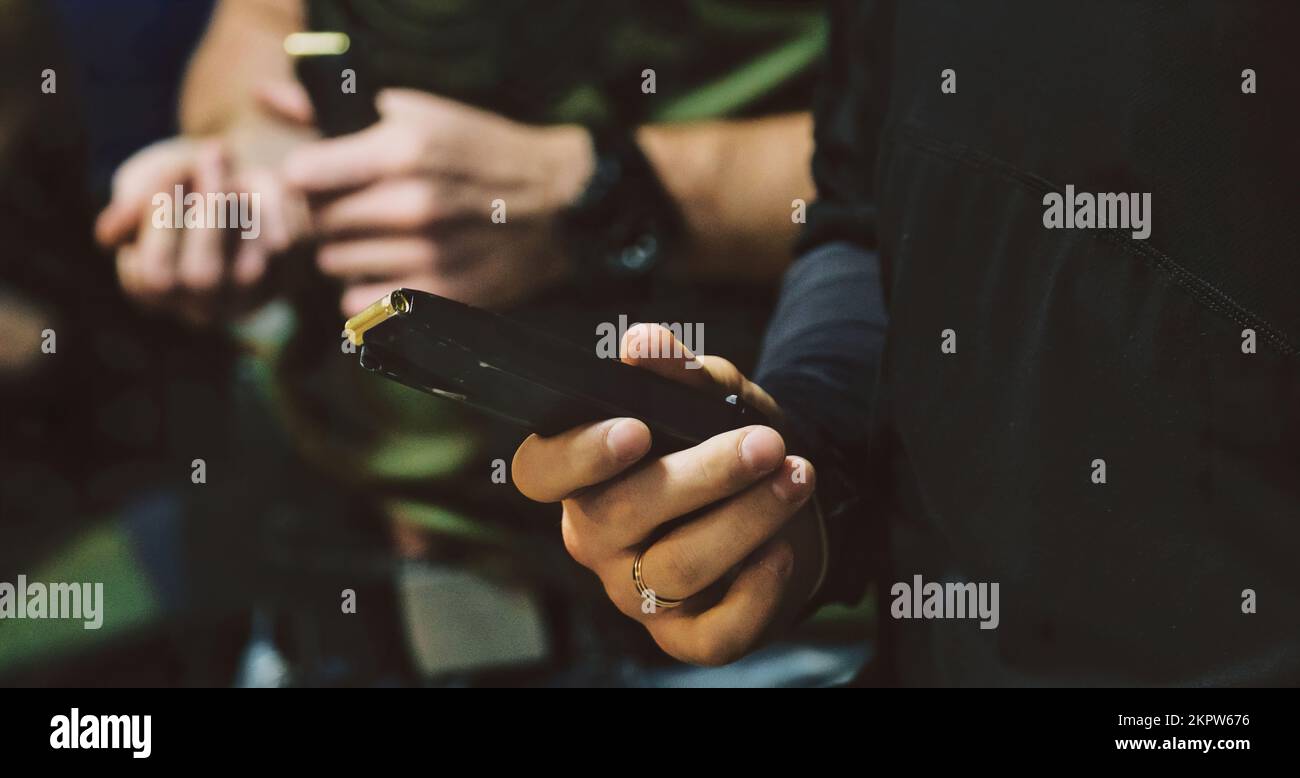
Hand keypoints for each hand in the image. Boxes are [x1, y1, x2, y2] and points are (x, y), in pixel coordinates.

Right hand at [95, 83, 314, 322]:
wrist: (235, 173)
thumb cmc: (178, 181)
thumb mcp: (145, 181)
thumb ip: (128, 205)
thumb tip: (109, 234)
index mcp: (153, 290)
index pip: (153, 276)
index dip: (158, 225)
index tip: (164, 180)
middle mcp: (201, 305)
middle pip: (202, 277)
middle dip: (206, 212)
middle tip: (210, 155)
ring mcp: (249, 295)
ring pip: (250, 268)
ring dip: (242, 206)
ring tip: (230, 162)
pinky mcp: (288, 273)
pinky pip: (287, 244)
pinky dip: (273, 204)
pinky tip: (257, 176)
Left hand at [282, 88, 592, 313]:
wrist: (560, 204)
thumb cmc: (482, 151)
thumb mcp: (420, 113)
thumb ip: (338, 111)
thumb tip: (269, 97)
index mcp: (402, 149)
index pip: (302, 175)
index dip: (305, 176)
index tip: (319, 178)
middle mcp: (411, 204)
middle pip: (316, 222)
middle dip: (326, 215)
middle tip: (352, 209)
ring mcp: (427, 255)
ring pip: (334, 264)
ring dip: (345, 252)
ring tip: (376, 237)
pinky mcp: (440, 296)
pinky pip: (360, 302)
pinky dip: (365, 289)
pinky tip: (389, 269)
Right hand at [512, 324, 825, 665]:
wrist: (783, 506)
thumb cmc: (724, 445)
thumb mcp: (710, 399)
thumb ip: (677, 371)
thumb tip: (641, 341)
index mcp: (582, 475)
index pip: (540, 472)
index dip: (578, 456)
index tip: (634, 430)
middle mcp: (596, 537)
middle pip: (623, 515)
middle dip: (703, 476)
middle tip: (766, 444)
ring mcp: (635, 593)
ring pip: (676, 570)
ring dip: (746, 521)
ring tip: (797, 478)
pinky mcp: (685, 636)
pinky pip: (712, 634)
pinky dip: (754, 595)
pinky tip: (783, 552)